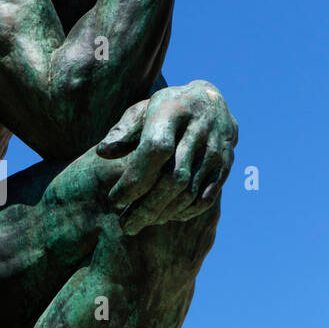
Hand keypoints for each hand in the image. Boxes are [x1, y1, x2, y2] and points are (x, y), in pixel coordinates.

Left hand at [96, 81, 237, 234]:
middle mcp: (198, 130)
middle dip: (146, 208)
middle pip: (173, 179)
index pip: (156, 150)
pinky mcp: (225, 166)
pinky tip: (164, 216)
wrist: (211, 102)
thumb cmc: (166, 110)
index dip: (135, 179)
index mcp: (173, 111)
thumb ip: (122, 131)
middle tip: (125, 225)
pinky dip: (183, 213)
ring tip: (139, 222)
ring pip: (189, 193)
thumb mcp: (142, 110)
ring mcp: (215, 150)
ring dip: (162, 214)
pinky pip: (205, 198)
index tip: (115, 200)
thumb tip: (103, 152)